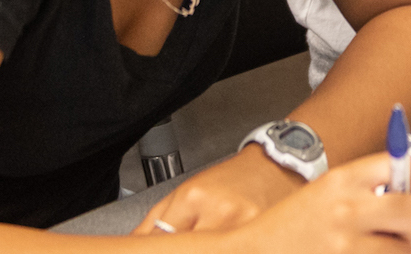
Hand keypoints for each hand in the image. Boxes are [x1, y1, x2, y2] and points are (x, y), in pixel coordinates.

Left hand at [135, 146, 304, 235]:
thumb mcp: (187, 191)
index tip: (158, 249)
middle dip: (182, 249)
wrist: (277, 165)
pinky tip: (222, 242)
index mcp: (195, 198)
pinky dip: (223, 248)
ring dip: (201, 248)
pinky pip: (232, 248)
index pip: (162, 240)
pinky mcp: (260, 235)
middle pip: (186, 248)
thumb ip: (155, 222)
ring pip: (208, 249)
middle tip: (186, 245)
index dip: (156, 249)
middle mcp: (221, 213)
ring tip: (204, 241)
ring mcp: (244, 227)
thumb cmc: (232, 178)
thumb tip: (133, 246)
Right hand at [188, 155, 410, 252]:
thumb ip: (362, 190)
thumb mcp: (322, 193)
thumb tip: (409, 197)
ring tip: (384, 249)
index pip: (398, 164)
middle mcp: (348, 210)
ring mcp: (348, 245)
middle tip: (408, 229)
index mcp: (340, 181)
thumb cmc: (285, 230)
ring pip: (406, 248)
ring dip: (403, 250)